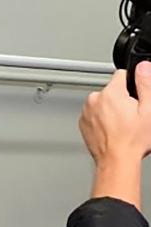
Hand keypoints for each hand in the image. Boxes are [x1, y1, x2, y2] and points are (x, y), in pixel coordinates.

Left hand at [80, 62, 150, 206]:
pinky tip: (113, 129)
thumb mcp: (149, 110)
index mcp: (111, 93)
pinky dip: (102, 119)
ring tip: (122, 125)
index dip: (132, 83)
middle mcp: (95, 99)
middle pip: (112, 90)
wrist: (116, 160)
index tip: (136, 95)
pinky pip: (94, 114)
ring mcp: (86, 111)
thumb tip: (143, 66)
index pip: (121, 74)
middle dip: (122, 99)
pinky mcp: (83, 122)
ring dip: (111, 109)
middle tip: (131, 116)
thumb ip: (145, 84)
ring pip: (102, 102)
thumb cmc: (132, 140)